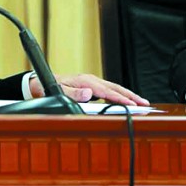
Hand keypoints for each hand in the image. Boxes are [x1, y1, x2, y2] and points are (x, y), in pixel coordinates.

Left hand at [29, 73, 149, 105]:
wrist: (39, 82)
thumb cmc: (49, 87)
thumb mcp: (58, 91)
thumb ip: (73, 94)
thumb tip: (89, 94)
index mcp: (85, 81)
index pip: (107, 92)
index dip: (121, 99)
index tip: (133, 105)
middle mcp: (90, 80)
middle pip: (115, 88)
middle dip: (131, 96)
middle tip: (145, 104)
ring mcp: (91, 82)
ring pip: (113, 88)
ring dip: (127, 95)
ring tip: (141, 103)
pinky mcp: (90, 85)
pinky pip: (108, 90)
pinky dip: (119, 94)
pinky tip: (126, 100)